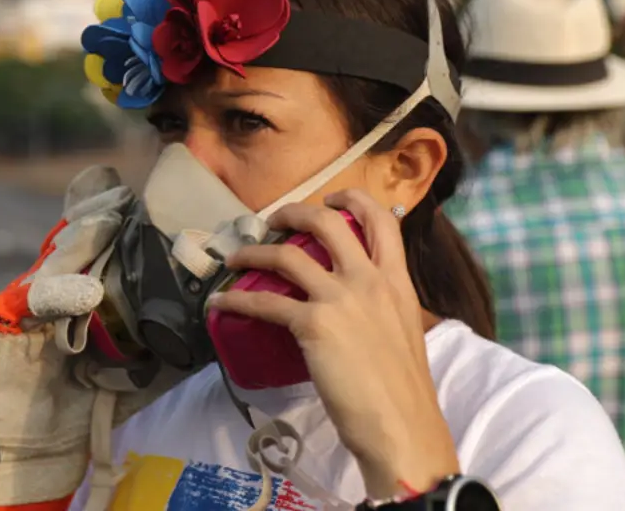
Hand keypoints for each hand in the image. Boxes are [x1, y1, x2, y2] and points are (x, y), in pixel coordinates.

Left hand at [212, 189, 459, 498]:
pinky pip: (264, 300)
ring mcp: (340, 299)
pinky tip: (221, 301)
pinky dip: (236, 298)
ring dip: (254, 250)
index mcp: (398, 282)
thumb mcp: (403, 334)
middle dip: (294, 211)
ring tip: (236, 256)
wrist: (402, 427)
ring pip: (288, 254)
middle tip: (273, 220)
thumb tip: (358, 309)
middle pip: (327, 221)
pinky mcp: (313, 325)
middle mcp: (370, 281)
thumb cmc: (403, 392)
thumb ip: (382, 310)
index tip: (331, 197)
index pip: (382, 220)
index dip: (352, 199)